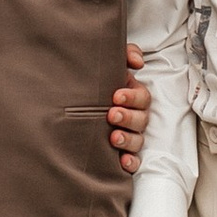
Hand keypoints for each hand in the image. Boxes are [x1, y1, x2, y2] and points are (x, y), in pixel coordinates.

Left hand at [108, 39, 149, 173]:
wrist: (74, 101)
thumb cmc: (97, 82)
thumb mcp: (111, 63)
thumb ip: (126, 54)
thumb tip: (138, 61)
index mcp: (133, 96)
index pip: (142, 97)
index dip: (132, 97)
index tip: (116, 96)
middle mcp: (134, 117)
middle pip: (141, 120)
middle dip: (127, 118)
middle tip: (112, 115)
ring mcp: (130, 135)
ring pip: (137, 140)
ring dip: (127, 140)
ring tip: (113, 138)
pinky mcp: (123, 152)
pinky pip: (133, 160)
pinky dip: (130, 161)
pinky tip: (121, 162)